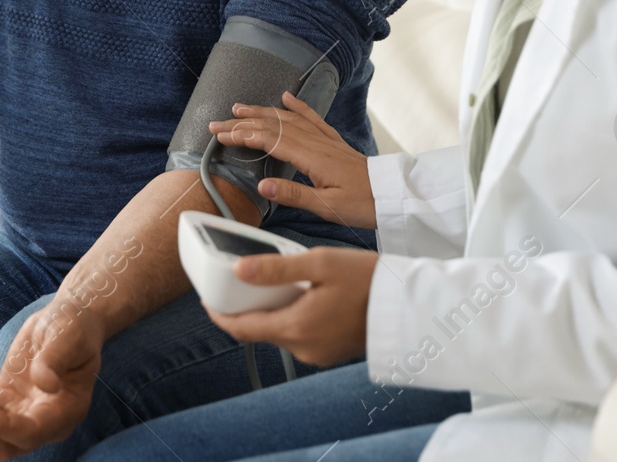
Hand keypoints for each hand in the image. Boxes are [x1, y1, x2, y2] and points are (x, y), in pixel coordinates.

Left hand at [0, 299, 102, 459]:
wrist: (67, 321)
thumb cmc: (73, 328)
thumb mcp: (67, 336)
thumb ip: (55, 359)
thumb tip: (47, 383)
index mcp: (67, 410)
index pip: (32, 433)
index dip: (3, 428)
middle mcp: (44, 420)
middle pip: (6, 444)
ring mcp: (23, 413)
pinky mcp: (7, 401)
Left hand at [204, 246, 378, 366]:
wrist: (410, 305)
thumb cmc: (369, 280)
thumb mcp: (319, 263)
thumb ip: (276, 269)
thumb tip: (239, 270)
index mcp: (296, 328)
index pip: (241, 329)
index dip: (219, 314)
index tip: (207, 299)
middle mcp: (303, 348)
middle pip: (259, 330)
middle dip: (246, 308)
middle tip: (240, 281)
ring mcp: (318, 353)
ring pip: (280, 331)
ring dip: (271, 311)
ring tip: (275, 282)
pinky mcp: (330, 352)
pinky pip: (300, 335)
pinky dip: (292, 317)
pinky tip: (301, 296)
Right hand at [209, 90, 377, 228]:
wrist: (393, 196)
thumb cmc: (364, 204)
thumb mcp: (328, 207)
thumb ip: (295, 194)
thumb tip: (262, 185)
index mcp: (311, 157)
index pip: (268, 140)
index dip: (242, 136)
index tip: (220, 136)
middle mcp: (316, 142)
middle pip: (273, 126)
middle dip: (242, 123)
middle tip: (217, 123)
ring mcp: (325, 140)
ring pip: (287, 119)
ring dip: (261, 112)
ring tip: (240, 107)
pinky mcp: (334, 142)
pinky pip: (312, 118)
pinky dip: (296, 106)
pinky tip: (285, 97)